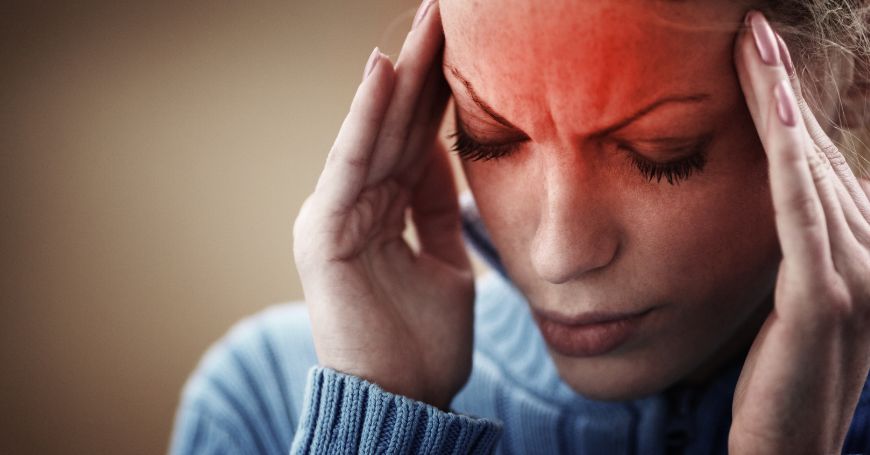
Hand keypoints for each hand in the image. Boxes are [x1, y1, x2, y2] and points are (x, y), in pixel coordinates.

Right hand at [292, 0, 473, 410]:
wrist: (402, 402)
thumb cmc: (424, 344)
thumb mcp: (447, 265)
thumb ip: (440, 213)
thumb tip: (450, 162)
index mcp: (385, 212)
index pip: (416, 140)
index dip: (440, 92)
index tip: (466, 45)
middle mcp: (356, 205)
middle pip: (395, 125)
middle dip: (423, 68)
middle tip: (445, 10)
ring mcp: (335, 215)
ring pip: (372, 133)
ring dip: (399, 76)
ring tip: (425, 21)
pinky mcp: (324, 231)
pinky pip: (349, 166)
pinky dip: (364, 119)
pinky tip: (383, 70)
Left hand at [731, 11, 869, 452]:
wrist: (787, 449)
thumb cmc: (779, 374)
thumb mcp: (792, 296)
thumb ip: (796, 244)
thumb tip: (781, 189)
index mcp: (863, 250)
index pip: (819, 163)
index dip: (789, 105)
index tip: (758, 52)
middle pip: (817, 154)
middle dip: (781, 87)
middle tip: (752, 29)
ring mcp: (856, 276)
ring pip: (810, 170)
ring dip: (780, 101)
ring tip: (753, 45)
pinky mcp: (825, 298)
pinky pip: (800, 211)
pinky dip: (789, 154)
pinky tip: (773, 104)